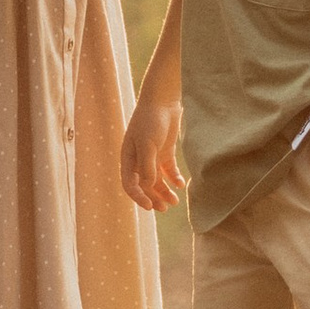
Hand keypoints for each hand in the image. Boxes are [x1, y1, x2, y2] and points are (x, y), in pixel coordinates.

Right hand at [122, 87, 184, 211]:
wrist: (163, 100)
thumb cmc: (151, 120)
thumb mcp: (148, 143)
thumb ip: (148, 166)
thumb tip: (148, 186)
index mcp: (128, 159)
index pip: (130, 184)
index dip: (138, 197)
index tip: (149, 206)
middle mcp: (139, 160)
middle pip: (145, 186)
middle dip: (154, 198)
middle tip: (165, 208)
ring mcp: (152, 157)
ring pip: (157, 181)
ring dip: (164, 192)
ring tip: (175, 201)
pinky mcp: (165, 152)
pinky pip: (168, 171)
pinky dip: (173, 179)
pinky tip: (180, 184)